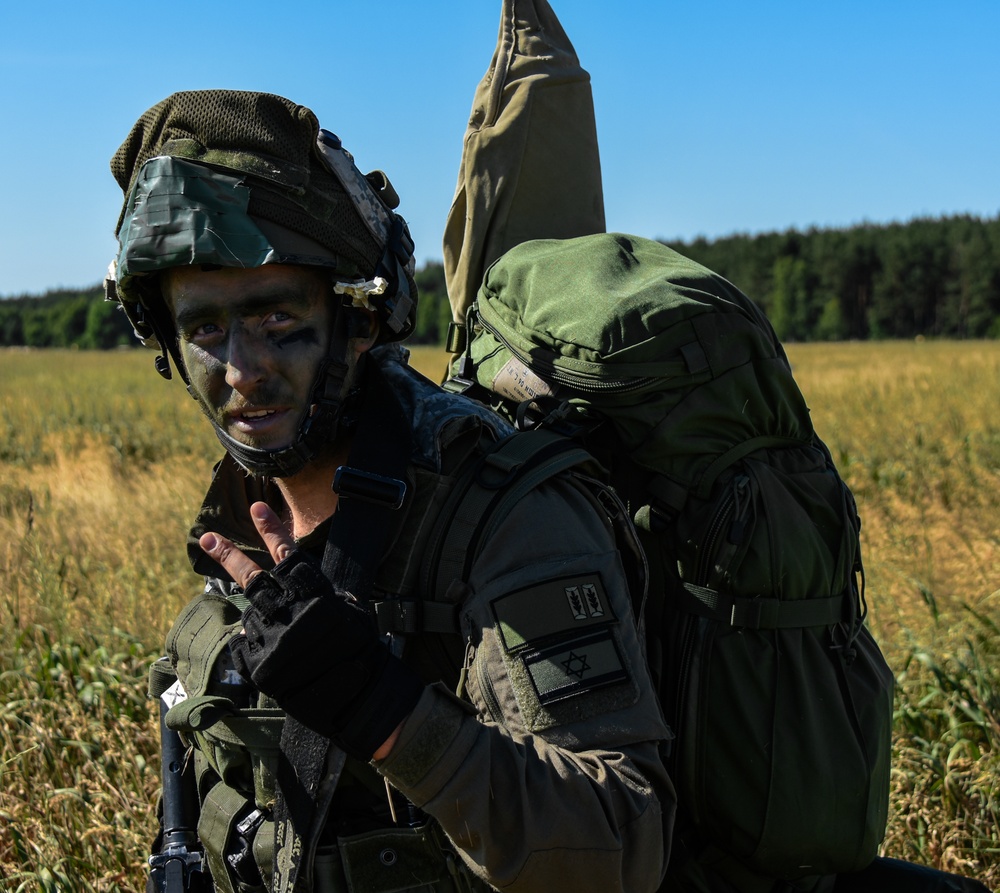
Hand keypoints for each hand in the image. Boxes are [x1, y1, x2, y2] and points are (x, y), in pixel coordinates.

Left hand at [200, 502, 422, 759]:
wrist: (358, 697)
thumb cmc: (360, 652)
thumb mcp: (350, 612)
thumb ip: (321, 596)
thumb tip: (296, 587)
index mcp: (314, 593)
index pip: (287, 554)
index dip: (271, 530)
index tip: (258, 509)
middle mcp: (289, 611)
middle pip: (251, 577)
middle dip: (228, 556)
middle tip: (207, 538)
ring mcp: (270, 638)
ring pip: (251, 615)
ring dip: (260, 620)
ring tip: (282, 634)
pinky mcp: (260, 664)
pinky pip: (247, 647)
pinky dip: (255, 646)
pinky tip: (275, 655)